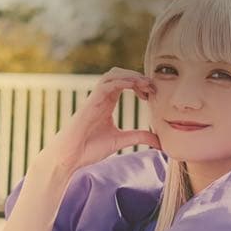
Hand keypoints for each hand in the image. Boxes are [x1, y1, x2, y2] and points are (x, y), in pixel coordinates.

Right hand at [39, 68, 159, 177]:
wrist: (69, 157)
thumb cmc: (89, 148)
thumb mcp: (121, 140)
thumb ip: (139, 137)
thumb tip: (160, 141)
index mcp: (107, 102)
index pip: (125, 82)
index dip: (140, 83)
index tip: (153, 93)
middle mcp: (101, 97)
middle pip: (120, 73)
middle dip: (137, 76)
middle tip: (152, 87)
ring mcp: (94, 99)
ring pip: (112, 75)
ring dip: (131, 76)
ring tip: (145, 84)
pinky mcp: (89, 104)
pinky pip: (105, 85)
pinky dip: (121, 82)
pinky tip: (134, 87)